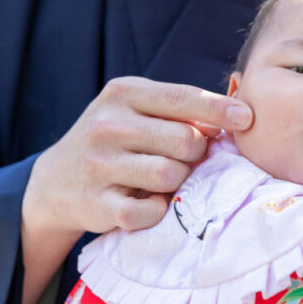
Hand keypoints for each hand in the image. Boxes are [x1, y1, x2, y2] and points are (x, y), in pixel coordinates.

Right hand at [23, 76, 253, 237]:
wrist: (54, 181)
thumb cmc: (117, 139)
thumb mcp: (138, 108)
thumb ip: (181, 108)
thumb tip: (239, 115)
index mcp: (123, 92)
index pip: (183, 97)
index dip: (220, 110)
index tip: (247, 119)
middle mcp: (107, 124)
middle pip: (186, 141)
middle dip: (196, 152)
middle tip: (183, 157)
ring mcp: (99, 165)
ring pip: (172, 175)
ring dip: (178, 181)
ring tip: (163, 178)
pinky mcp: (96, 203)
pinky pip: (150, 210)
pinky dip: (157, 210)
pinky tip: (147, 200)